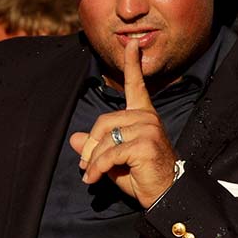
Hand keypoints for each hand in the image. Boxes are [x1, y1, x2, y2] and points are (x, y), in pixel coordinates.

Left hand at [69, 40, 177, 208]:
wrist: (164, 194)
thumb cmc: (141, 176)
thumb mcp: (113, 159)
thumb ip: (96, 147)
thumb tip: (74, 139)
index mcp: (143, 115)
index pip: (136, 85)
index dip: (132, 64)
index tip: (131, 43)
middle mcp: (147, 118)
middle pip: (104, 122)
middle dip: (90, 145)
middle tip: (85, 165)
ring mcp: (148, 130)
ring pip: (105, 139)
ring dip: (94, 160)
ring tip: (91, 174)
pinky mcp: (145, 144)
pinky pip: (110, 153)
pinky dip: (97, 168)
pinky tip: (94, 178)